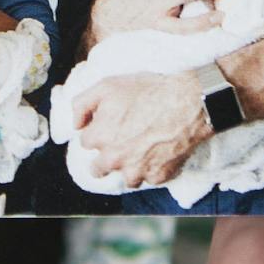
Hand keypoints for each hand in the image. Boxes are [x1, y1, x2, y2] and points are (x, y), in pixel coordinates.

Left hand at [74, 73, 207, 186]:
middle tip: (121, 142)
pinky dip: (153, 168)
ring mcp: (137, 170)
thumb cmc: (148, 91)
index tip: (110, 124)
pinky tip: (159, 152)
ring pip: (126, 177)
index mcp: (99, 137)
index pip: (86, 142)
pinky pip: (150, 178)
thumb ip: (82, 105)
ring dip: (130, 166)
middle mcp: (114, 158)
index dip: (98, 131)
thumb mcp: (107, 85)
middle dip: (106, 157)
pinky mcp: (158, 176)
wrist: (187, 103)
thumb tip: (75, 124)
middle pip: (98, 169)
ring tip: (142, 148)